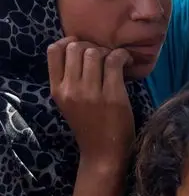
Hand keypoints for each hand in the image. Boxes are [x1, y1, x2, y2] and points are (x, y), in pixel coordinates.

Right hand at [47, 37, 134, 162]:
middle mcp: (70, 89)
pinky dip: (123, 56)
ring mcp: (90, 93)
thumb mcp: (70, 102)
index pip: (53, 51)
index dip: (70, 42)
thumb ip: (70, 80)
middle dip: (93, 46)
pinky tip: (127, 63)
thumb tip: (83, 50)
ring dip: (109, 51)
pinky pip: (114, 61)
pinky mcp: (111, 95)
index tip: (84, 47)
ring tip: (117, 61)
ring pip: (95, 52)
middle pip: (76, 47)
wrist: (102, 153)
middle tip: (105, 56)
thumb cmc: (90, 125)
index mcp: (56, 90)